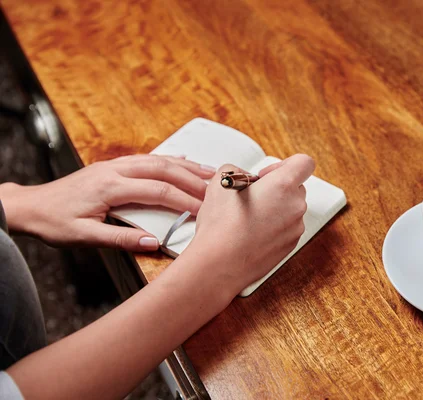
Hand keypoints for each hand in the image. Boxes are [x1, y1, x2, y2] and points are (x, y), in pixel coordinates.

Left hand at [0, 155, 214, 250]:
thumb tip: (152, 243)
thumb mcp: (84, 237)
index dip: (183, 199)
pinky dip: (167, 159)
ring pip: (156, 160)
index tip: (202, 208)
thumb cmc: (53, 222)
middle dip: (192, 178)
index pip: (157, 191)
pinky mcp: (111, 166)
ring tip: (207, 171)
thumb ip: (120, 240)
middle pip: (162, 169)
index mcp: (110, 187)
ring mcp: (113, 165)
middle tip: (214, 187)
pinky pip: (146, 158)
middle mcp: (114, 171)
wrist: (29, 207)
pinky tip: (180, 159)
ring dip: (184, 165)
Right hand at [186, 154, 314, 294]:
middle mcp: (295, 206)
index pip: (304, 163)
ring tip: (248, 216)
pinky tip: (251, 232)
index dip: (286, 163)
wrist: (219, 264)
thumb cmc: (221, 225)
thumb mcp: (221, 181)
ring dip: (274, 208)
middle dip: (277, 187)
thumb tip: (244, 178)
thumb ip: (238, 170)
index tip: (267, 174)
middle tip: (253, 195)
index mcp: (283, 185)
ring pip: (291, 209)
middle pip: (297, 187)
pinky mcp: (290, 246)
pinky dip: (273, 227)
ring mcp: (295, 228)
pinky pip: (286, 228)